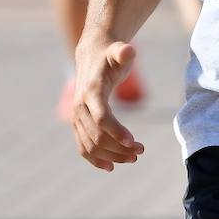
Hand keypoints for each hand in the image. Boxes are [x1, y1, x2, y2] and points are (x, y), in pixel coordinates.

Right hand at [71, 39, 144, 170]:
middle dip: (119, 147)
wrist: (92, 56)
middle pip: (97, 136)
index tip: (134, 142)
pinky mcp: (78, 124)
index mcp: (91, 92)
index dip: (117, 132)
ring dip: (111, 155)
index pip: (102, 118)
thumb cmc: (110, 55)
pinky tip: (111, 167)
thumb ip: (123, 51)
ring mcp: (77, 117)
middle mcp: (80, 107)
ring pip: (90, 145)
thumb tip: (129, 50)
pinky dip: (94, 159)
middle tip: (141, 151)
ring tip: (134, 158)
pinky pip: (83, 147)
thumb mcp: (118, 50)